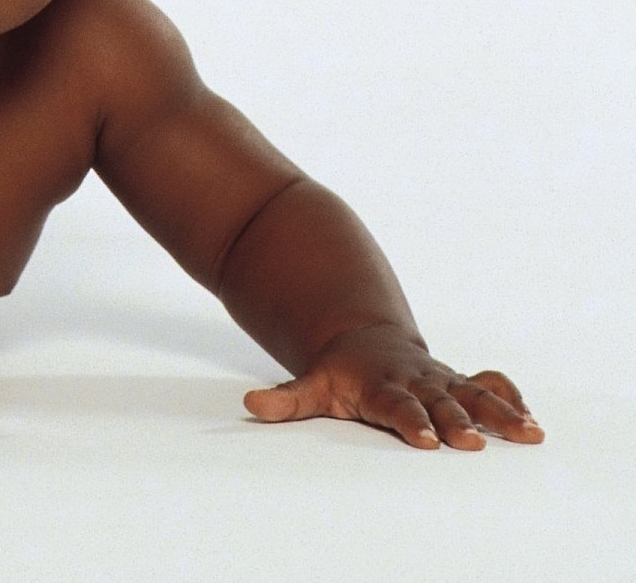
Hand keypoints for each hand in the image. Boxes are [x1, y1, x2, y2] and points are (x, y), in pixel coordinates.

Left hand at [243, 322, 543, 449]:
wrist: (363, 340)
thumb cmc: (339, 372)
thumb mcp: (311, 384)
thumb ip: (286, 398)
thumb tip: (252, 403)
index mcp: (380, 386)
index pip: (396, 405)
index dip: (410, 420)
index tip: (424, 438)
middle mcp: (415, 382)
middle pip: (439, 403)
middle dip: (457, 422)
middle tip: (473, 442)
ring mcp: (439, 380)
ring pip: (473, 394)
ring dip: (500, 412)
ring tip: (530, 433)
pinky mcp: (459, 381)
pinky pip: (489, 385)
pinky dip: (510, 398)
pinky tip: (531, 419)